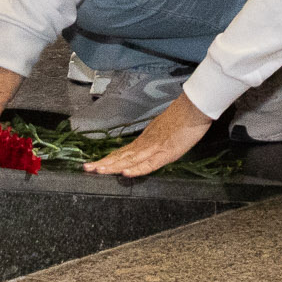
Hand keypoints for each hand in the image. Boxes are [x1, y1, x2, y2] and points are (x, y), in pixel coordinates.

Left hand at [84, 94, 215, 178]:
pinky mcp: (165, 151)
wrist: (195, 107)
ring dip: (113, 165)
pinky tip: (125, 173)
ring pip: (130, 159)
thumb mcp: (164, 131)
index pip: (123, 152)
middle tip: (87, 168)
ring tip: (98, 170)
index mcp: (145, 139)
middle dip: (104, 163)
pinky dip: (136, 169)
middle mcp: (146, 143)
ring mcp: (154, 147)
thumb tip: (147, 148)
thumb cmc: (183, 118)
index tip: (95, 164)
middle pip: (122, 156)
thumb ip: (154, 141)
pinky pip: (149, 163)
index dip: (109, 159)